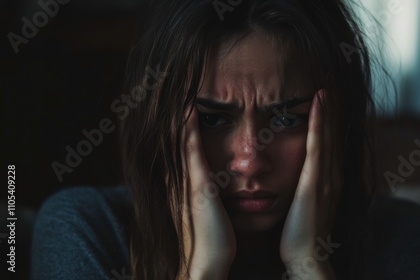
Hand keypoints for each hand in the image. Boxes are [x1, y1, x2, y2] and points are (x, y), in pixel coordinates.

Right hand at [177, 106, 235, 278]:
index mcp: (187, 185)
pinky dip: (188, 128)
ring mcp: (187, 181)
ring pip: (181, 140)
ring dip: (181, 116)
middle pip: (176, 140)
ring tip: (182, 91)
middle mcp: (182, 179)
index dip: (183, 127)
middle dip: (178, 115)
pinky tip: (189, 109)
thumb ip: (209, 199)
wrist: (207, 263)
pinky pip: (190, 150)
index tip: (185, 105)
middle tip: (179, 91)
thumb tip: (215, 191)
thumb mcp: (209, 214)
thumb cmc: (213, 242)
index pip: (183, 149)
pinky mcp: (196, 185)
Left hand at [280, 89, 340, 278]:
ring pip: (328, 137)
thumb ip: (304, 191)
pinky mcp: (316, 182)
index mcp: (328, 182)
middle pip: (333, 138)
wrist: (306, 257)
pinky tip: (317, 105)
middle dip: (331, 114)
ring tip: (324, 90)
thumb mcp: (304, 207)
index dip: (327, 125)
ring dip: (327, 113)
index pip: (328, 147)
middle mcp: (332, 176)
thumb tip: (296, 182)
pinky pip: (317, 146)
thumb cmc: (299, 235)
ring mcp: (327, 178)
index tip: (323, 106)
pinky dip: (319, 123)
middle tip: (327, 89)